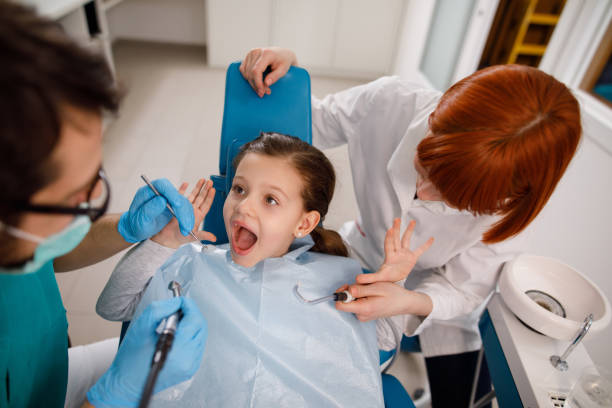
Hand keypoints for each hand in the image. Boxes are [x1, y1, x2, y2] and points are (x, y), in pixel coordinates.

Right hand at [87, 297, 206, 406]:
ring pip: (200, 335)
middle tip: (177, 308)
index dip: (188, 305)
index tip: (179, 299)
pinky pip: (197, 345)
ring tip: (174, 321)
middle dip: (191, 313)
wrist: (126, 385)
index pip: (194, 319)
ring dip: (191, 324)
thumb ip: (159, 310)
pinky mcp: (190, 369)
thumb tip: (176, 302)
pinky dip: (190, 335)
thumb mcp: (141, 328)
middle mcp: (188, 359)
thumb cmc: (130, 359)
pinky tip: (176, 334)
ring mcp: (191, 365)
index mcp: (178, 349)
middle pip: (200, 326)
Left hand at [118, 178, 194, 242]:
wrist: (138, 229)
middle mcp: (159, 193)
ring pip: (183, 202)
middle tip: (185, 224)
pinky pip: (185, 208)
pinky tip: (186, 227)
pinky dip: (187, 217)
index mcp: (147, 192)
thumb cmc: (136, 225)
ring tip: (186, 229)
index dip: (171, 193)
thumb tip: (162, 200)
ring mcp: (167, 198)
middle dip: (182, 210)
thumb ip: (149, 210)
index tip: (177, 205)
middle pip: (176, 195)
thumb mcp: (140, 220)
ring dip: (187, 215)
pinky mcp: (174, 205)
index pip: (162, 185)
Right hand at [151, 179, 216, 247]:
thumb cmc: (181, 238)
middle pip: (201, 197)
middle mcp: (193, 210)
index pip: (206, 205)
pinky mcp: (176, 205)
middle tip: (210, 181)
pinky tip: (186, 183)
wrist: (167, 238)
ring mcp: (185, 207)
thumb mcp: (194, 236)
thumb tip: (214, 239)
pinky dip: (183, 189)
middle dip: (205, 189)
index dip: (210, 197)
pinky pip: (180, 195)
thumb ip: (204, 235)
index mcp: (198, 216)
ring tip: (202, 179)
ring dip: (197, 187)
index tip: (213, 190)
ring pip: (193, 195)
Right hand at [239, 47, 296, 96]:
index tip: (262, 92)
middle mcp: (256, 52)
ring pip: (246, 73)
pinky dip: (248, 77)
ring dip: (253, 83)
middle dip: (256, 85)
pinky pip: (243, 69)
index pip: (256, 71)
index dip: (257, 83)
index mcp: (266, 54)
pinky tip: (256, 81)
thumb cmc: (284, 61)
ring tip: (263, 88)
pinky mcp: (248, 56)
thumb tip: (266, 83)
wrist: (283, 53)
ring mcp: (251, 53)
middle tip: (265, 92)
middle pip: (250, 73)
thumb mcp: (283, 70)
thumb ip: (275, 76)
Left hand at [335, 283, 432, 321]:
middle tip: (365, 286)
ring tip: (371, 290)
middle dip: (352, 291)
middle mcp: (361, 315)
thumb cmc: (393, 294)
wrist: (405, 303)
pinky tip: (372, 294)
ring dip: (358, 293)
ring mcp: (363, 316)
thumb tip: (347, 290)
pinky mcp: (365, 314)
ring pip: (351, 301)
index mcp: (363, 309)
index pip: (340, 305)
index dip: (341, 293)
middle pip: (345, 302)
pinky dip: (361, 296)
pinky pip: (357, 303)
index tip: (348, 286)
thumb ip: (360, 289)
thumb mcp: (377, 287)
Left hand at [356, 218, 432, 284]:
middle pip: (396, 238)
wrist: (393, 280)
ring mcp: (404, 254)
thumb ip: (369, 278)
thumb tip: (356, 279)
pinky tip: (431, 238)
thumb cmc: (386, 278)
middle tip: (396, 219)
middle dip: (396, 229)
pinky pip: (420, 250)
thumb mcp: (379, 278)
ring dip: (409, 231)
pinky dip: (425, 245)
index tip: (390, 229)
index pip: (389, 245)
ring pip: (406, 240)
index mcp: (389, 256)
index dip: (389, 237)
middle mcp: (397, 252)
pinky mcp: (412, 258)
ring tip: (412, 221)